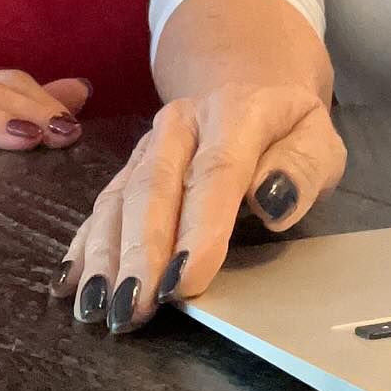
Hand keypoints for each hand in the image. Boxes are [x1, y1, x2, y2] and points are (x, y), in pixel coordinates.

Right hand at [56, 81, 345, 333]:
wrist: (248, 82)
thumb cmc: (287, 128)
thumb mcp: (319, 138)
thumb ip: (304, 167)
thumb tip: (273, 202)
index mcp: (235, 112)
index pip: (216, 172)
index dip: (200, 229)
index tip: (187, 281)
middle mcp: (181, 124)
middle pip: (155, 186)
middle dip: (142, 252)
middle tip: (134, 308)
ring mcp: (148, 145)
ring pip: (119, 198)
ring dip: (106, 255)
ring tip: (99, 307)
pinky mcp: (129, 166)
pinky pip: (102, 204)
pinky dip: (85, 244)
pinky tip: (71, 282)